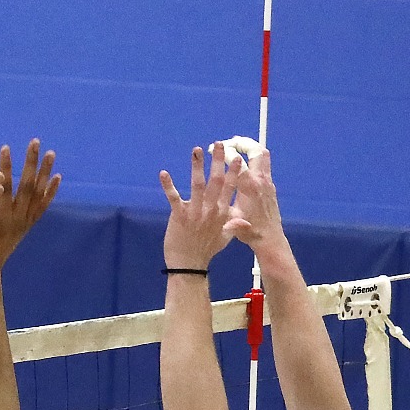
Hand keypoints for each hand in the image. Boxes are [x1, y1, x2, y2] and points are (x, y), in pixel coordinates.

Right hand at [0, 140, 59, 274]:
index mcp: (2, 219)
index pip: (5, 188)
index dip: (5, 167)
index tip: (5, 148)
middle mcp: (18, 219)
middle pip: (27, 186)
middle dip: (31, 162)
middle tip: (35, 142)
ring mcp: (26, 222)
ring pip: (39, 194)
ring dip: (45, 172)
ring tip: (51, 153)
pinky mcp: (29, 225)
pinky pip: (43, 207)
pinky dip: (51, 192)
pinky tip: (57, 177)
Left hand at [159, 143, 243, 272]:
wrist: (189, 264)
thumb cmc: (207, 251)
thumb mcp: (226, 238)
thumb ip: (234, 224)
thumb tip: (245, 218)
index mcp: (222, 212)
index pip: (231, 188)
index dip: (234, 173)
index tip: (237, 158)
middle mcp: (210, 209)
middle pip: (216, 181)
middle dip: (218, 162)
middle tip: (219, 144)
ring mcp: (195, 212)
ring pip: (197, 185)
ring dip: (197, 166)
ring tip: (196, 150)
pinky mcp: (179, 216)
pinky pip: (173, 197)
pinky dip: (168, 185)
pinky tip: (163, 173)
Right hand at [224, 146, 283, 258]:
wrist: (270, 238)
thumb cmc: (251, 232)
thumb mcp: (235, 224)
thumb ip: (227, 214)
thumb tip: (217, 209)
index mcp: (249, 186)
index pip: (237, 160)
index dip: (224, 152)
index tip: (212, 149)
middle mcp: (260, 180)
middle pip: (255, 150)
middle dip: (240, 142)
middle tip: (227, 142)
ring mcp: (268, 181)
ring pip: (262, 154)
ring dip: (250, 147)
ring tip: (236, 145)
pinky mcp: (270, 185)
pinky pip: (265, 163)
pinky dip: (254, 156)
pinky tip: (244, 161)